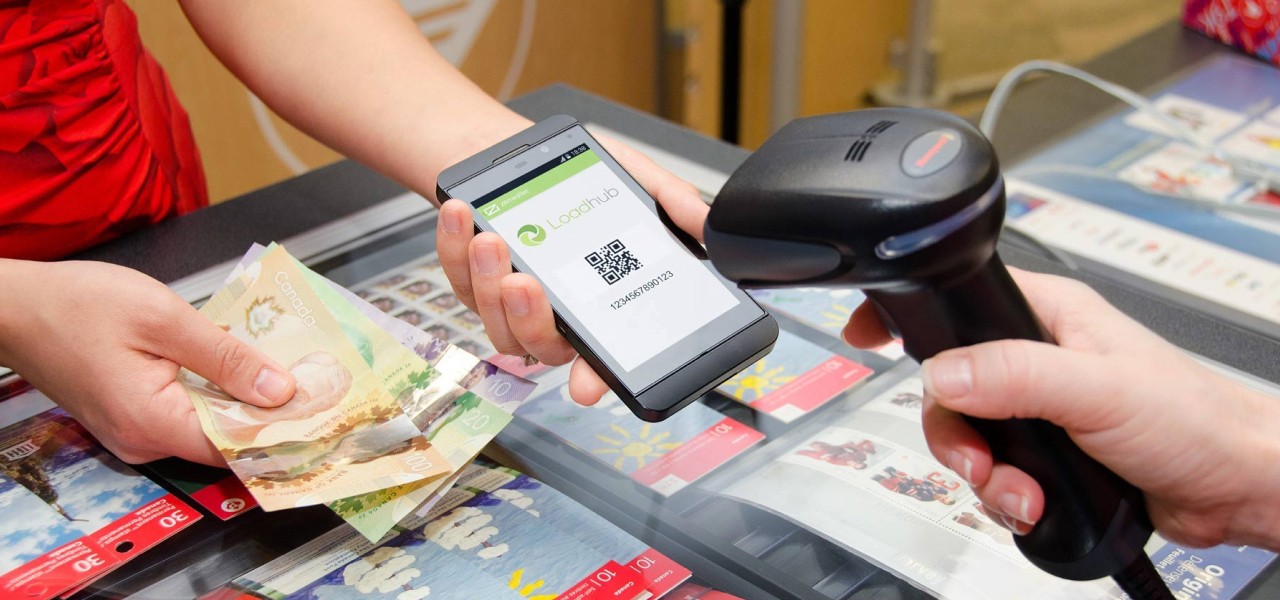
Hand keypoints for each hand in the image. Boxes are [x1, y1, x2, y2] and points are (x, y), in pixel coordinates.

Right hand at [0, 260, 296, 464]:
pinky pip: (188, 413)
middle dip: (275, 414)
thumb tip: (282, 391)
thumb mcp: (164, 318)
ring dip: (248, 401)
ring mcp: (135, 432)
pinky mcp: (132, 416)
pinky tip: (246, 368)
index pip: (238, 446)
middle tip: (324, 385)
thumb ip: (227, 358)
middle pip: (227, 439)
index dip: (287, 430)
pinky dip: (219, 394)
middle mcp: (144, 440)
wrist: (12, 305)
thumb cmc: (78, 304)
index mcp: (153, 421)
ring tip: (296, 372)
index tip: (329, 410)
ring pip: (210, 426)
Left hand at [435, 135, 707, 404]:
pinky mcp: (467, 279)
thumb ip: (673, 203)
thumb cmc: (582, 180)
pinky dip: (453, 245)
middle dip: (530, 317)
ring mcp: (506, 302)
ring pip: (494, 318)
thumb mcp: (639, 180)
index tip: (588, 386)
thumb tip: (708, 226)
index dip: (596, 377)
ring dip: (487, 280)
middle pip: (539, 344)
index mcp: (597, 305)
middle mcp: (552, 314)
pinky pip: (456, 275)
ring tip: (491, 239)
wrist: (525, 154)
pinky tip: (462, 214)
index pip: (600, 354)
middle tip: (525, 282)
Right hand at [843, 269, 1279, 549]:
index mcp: (1045, 315)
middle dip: (954, 434)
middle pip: (948, 388)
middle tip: (977, 458)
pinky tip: (1035, 505)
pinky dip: (1004, 498)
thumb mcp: (1095, 387)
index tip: (867, 334)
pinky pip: (993, 474)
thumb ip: (1014, 374)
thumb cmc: (1194, 418)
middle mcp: (1035, 358)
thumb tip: (943, 373)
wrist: (1235, 488)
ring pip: (967, 438)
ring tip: (1021, 492)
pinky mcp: (1046, 453)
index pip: (956, 300)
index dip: (910, 316)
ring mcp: (1038, 408)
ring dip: (983, 475)